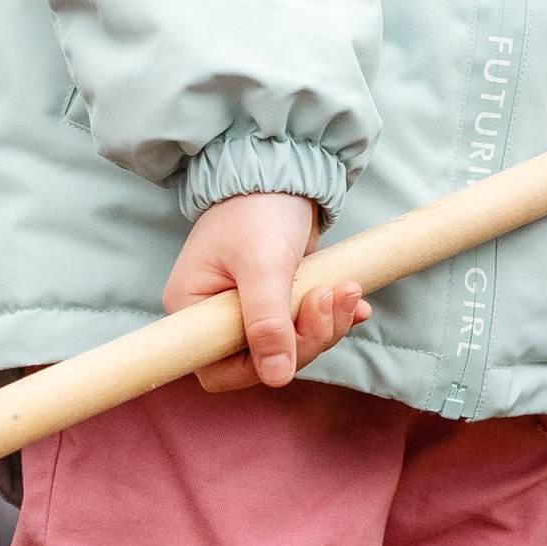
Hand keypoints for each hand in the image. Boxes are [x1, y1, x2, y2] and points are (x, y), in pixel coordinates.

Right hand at [163, 191, 369, 392]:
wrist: (281, 169)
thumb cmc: (257, 210)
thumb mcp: (263, 265)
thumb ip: (267, 322)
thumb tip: (276, 376)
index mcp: (193, 309)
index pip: (219, 370)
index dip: (261, 365)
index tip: (294, 335)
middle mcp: (215, 316)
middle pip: (263, 360)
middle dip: (307, 337)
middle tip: (330, 297)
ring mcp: (247, 310)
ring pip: (292, 346)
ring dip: (326, 324)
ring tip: (347, 289)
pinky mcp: (278, 300)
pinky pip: (306, 326)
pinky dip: (333, 316)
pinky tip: (353, 300)